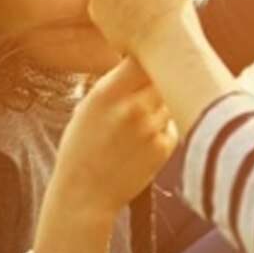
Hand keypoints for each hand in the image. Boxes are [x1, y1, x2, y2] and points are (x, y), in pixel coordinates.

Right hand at [50, 56, 177, 217]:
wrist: (83, 195)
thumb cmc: (81, 149)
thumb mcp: (88, 108)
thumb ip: (115, 85)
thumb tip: (145, 62)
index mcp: (107, 92)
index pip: (142, 57)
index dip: (148, 57)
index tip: (146, 60)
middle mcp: (131, 106)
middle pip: (162, 76)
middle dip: (157, 81)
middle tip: (145, 93)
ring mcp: (150, 128)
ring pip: (169, 101)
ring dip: (161, 106)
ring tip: (137, 125)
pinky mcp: (163, 148)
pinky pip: (172, 126)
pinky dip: (162, 130)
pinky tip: (141, 145)